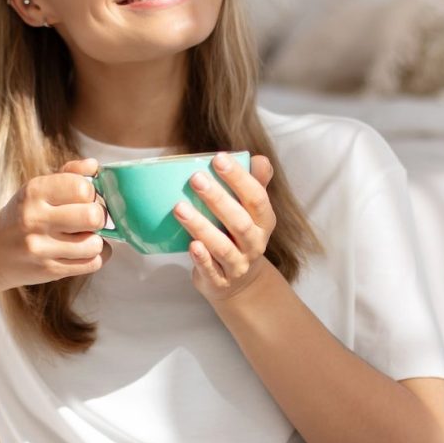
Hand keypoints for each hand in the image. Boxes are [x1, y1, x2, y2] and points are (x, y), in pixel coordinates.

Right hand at [0, 159, 111, 295]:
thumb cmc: (21, 216)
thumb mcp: (36, 189)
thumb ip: (68, 173)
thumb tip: (95, 166)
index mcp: (34, 192)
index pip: (82, 187)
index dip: (91, 193)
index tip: (85, 198)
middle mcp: (36, 219)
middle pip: (93, 216)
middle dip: (99, 217)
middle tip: (90, 219)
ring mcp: (41, 248)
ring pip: (95, 244)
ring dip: (96, 240)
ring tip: (84, 236)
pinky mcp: (49, 271)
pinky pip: (92, 264)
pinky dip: (96, 256)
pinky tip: (83, 251)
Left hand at [173, 151, 275, 302]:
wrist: (239, 284)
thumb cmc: (239, 236)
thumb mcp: (251, 212)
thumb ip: (255, 184)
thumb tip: (259, 158)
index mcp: (264, 222)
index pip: (256, 198)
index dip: (239, 178)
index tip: (219, 158)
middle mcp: (254, 244)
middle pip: (239, 222)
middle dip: (218, 199)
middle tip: (195, 178)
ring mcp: (238, 265)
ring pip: (222, 247)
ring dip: (201, 227)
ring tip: (179, 208)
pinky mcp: (220, 281)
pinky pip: (211, 270)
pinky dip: (202, 259)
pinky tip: (191, 245)